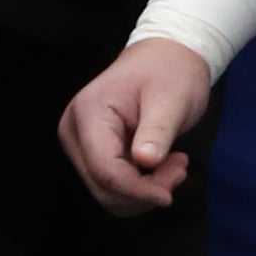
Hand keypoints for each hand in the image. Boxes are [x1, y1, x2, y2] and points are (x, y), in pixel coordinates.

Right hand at [59, 41, 217, 215]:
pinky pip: (114, 185)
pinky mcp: (94, 152)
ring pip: (108, 192)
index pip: (104, 170)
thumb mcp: (171, 99)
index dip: (137, 190)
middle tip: (179, 168)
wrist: (165, 59)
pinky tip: (163, 165)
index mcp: (89, 114)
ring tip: (175, 164)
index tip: (169, 196)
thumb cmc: (169, 72)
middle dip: (144, 190)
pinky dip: (141, 186)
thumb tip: (145, 161)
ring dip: (144, 190)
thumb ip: (157, 130)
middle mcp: (76, 132)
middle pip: (102, 187)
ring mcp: (82, 144)